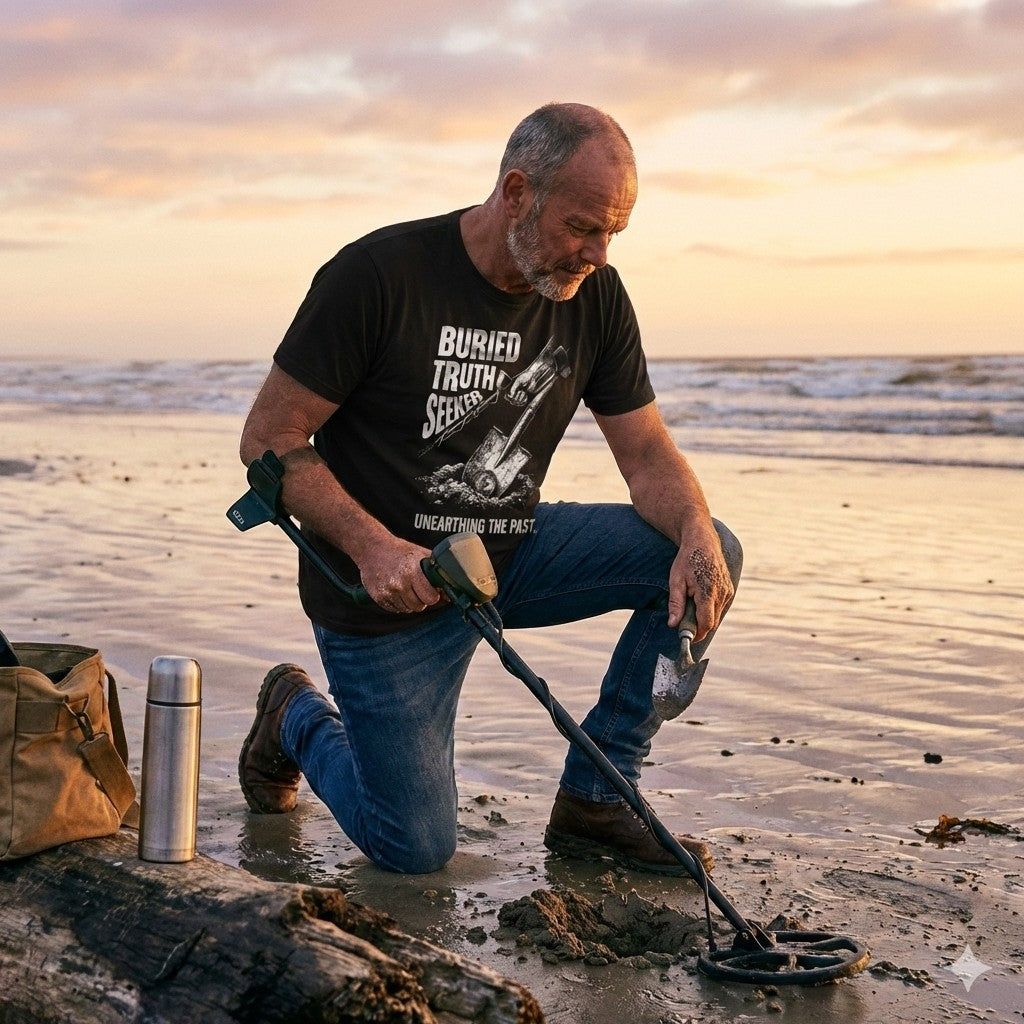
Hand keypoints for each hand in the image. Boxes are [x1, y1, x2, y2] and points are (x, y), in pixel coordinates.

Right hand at [356, 539, 442, 613]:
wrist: (373, 548)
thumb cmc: (400, 551)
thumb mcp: (421, 554)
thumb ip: (437, 572)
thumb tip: (449, 594)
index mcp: (413, 571)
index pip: (430, 598)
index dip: (433, 595)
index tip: (432, 590)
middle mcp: (400, 583)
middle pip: (419, 606)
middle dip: (422, 600)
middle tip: (418, 588)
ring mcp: (387, 591)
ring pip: (407, 609)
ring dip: (409, 602)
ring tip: (406, 587)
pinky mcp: (378, 597)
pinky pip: (395, 610)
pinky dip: (397, 603)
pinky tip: (396, 590)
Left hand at [666, 525, 733, 641]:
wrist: (702, 541)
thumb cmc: (687, 560)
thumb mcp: (676, 580)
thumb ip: (675, 604)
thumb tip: (673, 625)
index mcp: (708, 592)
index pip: (706, 623)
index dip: (696, 634)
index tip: (686, 637)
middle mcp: (722, 593)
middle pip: (712, 622)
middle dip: (698, 627)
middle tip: (683, 623)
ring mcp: (728, 591)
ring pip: (717, 615)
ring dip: (704, 617)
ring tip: (690, 606)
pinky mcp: (730, 589)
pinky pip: (720, 607)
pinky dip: (710, 609)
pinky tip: (699, 599)